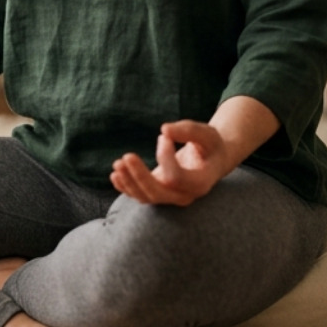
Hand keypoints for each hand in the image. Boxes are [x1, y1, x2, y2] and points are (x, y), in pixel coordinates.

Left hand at [109, 120, 230, 206]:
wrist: (211, 160)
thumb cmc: (210, 145)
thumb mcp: (206, 134)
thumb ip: (188, 131)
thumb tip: (164, 129)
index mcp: (200, 183)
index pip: (176, 178)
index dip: (165, 157)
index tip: (163, 136)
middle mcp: (185, 195)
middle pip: (158, 193)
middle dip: (140, 177)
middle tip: (127, 156)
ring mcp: (172, 197)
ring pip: (146, 197)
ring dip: (129, 182)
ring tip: (117, 164)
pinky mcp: (160, 192)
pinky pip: (141, 196)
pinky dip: (126, 187)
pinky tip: (115, 175)